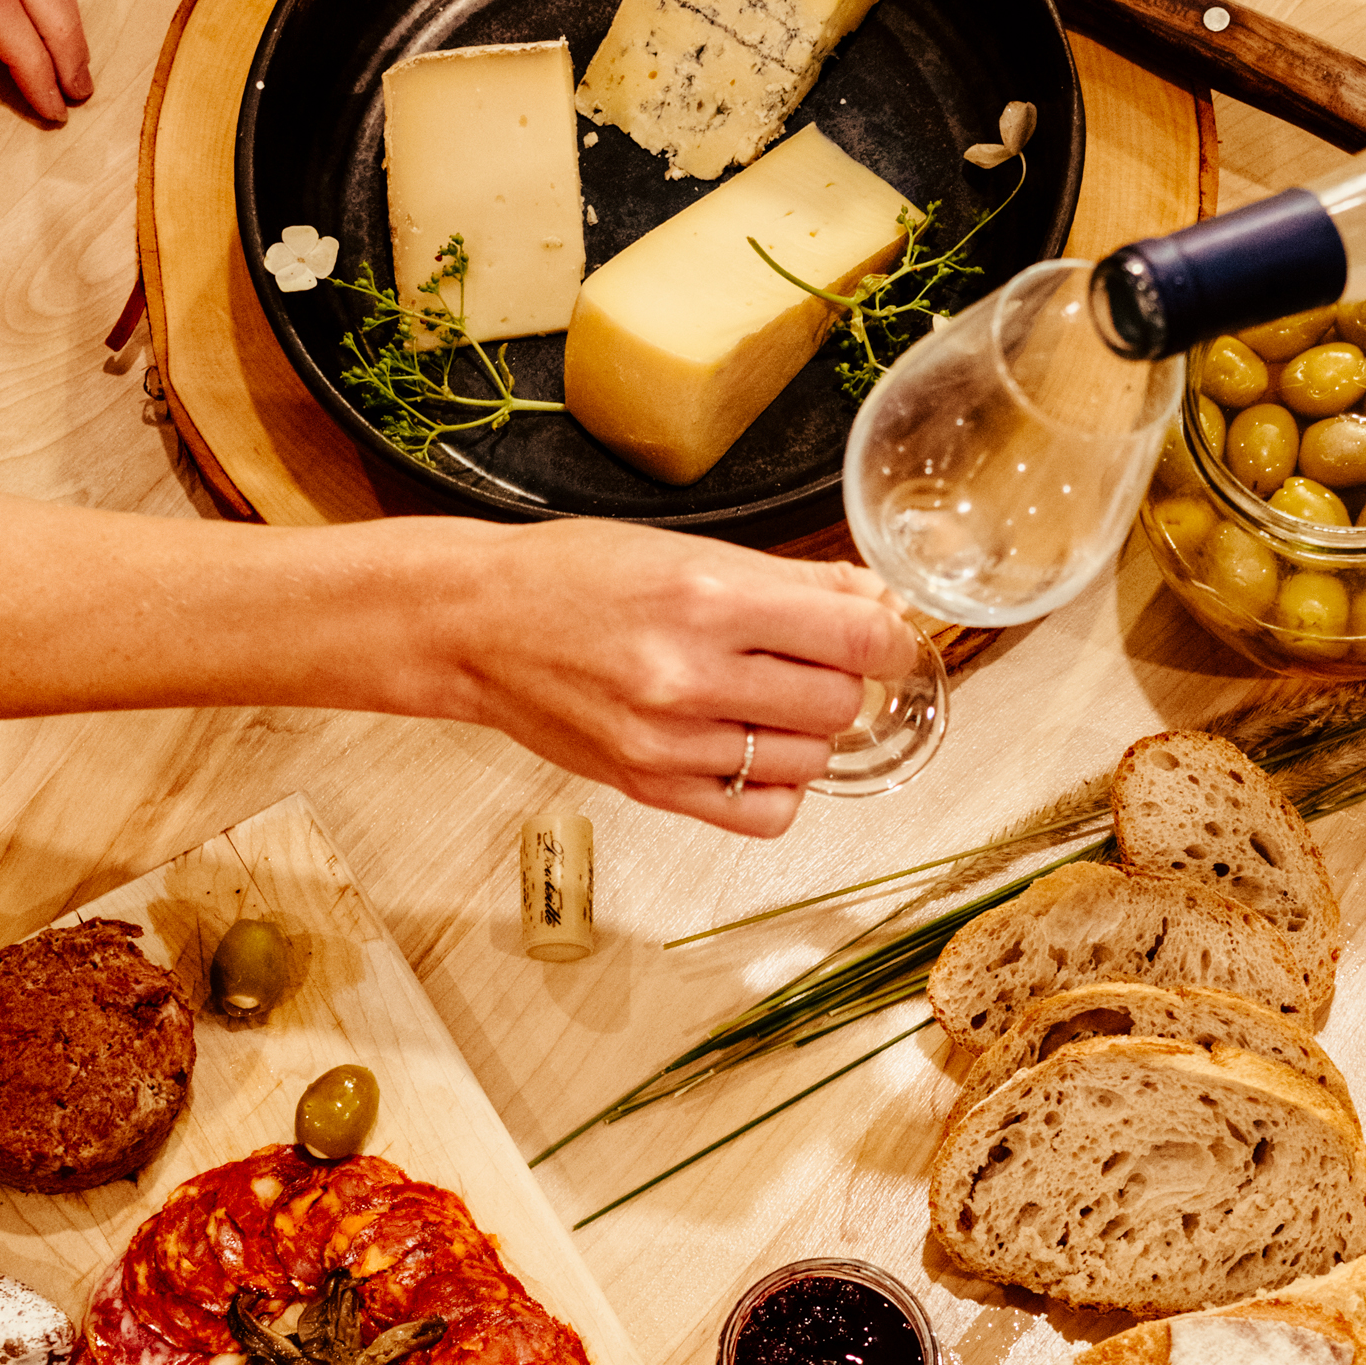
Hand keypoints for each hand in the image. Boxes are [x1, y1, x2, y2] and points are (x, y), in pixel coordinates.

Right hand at [430, 531, 918, 833]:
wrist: (477, 625)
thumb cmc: (573, 576)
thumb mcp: (690, 551)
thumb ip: (795, 583)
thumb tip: (878, 604)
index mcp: (706, 600)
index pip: (854, 639)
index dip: (888, 640)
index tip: (882, 637)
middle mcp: (689, 676)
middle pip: (838, 703)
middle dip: (841, 680)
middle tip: (809, 660)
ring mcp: (668, 742)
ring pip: (809, 760)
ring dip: (808, 732)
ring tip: (767, 699)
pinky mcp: (650, 786)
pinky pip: (763, 813)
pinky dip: (778, 786)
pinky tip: (753, 749)